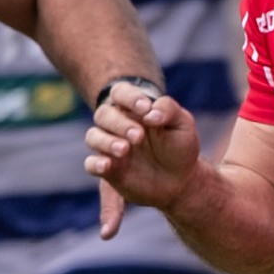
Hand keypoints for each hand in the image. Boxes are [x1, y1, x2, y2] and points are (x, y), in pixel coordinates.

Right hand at [85, 93, 202, 238]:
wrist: (180, 180)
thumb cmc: (179, 147)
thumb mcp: (183, 125)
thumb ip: (169, 110)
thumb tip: (151, 113)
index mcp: (134, 109)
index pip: (120, 92)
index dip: (129, 97)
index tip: (145, 109)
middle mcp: (118, 125)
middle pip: (103, 114)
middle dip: (119, 123)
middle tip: (138, 136)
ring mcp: (110, 146)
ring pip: (93, 136)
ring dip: (106, 141)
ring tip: (124, 149)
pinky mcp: (108, 169)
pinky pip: (91, 164)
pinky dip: (96, 164)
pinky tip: (106, 166)